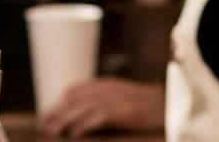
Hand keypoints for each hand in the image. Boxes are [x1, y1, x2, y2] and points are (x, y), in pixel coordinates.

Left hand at [37, 78, 164, 137]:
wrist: (175, 103)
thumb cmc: (149, 106)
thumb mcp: (124, 99)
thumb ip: (104, 103)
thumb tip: (80, 118)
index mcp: (107, 84)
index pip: (75, 90)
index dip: (59, 103)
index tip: (46, 116)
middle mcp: (110, 88)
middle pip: (75, 98)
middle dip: (56, 112)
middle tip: (43, 126)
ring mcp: (118, 98)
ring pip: (83, 106)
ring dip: (65, 119)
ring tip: (52, 131)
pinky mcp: (126, 111)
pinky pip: (100, 116)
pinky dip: (85, 124)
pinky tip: (74, 134)